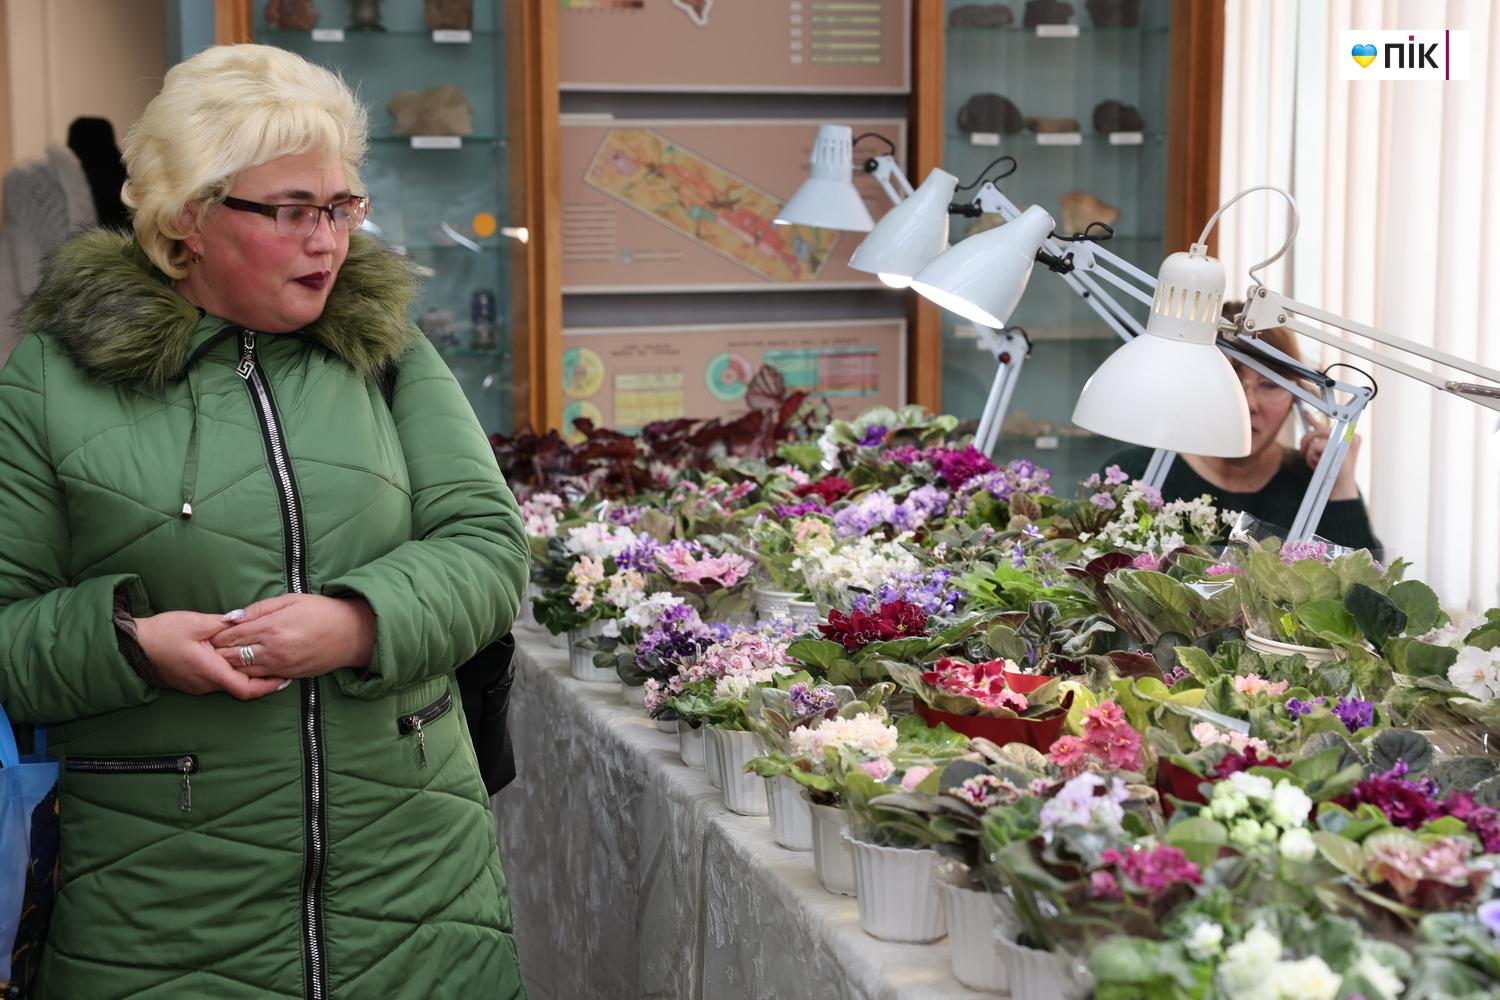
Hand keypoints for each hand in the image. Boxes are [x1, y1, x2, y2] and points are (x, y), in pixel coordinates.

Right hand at [135, 611, 287, 699]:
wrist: (133, 647)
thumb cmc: (162, 634)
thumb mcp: (195, 623)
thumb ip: (223, 624)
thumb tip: (244, 620)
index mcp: (210, 671)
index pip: (246, 688)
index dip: (269, 686)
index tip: (285, 678)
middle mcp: (206, 684)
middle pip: (241, 687)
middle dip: (263, 679)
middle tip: (283, 666)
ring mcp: (198, 686)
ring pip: (230, 684)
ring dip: (248, 675)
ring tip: (267, 660)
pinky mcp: (192, 682)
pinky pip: (218, 681)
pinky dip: (233, 673)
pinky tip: (241, 660)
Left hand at [212, 594, 375, 679]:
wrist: (352, 634)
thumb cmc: (322, 612)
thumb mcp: (290, 600)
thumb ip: (259, 609)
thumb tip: (231, 617)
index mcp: (271, 627)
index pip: (231, 635)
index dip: (216, 635)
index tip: (207, 633)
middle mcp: (273, 650)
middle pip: (232, 656)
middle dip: (217, 653)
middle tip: (207, 649)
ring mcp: (280, 666)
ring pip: (242, 672)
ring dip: (229, 666)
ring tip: (219, 660)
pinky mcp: (288, 676)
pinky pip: (259, 680)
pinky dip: (247, 675)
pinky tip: (241, 669)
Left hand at [1300, 422, 1361, 500]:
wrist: (1341, 488)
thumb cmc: (1334, 473)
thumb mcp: (1326, 455)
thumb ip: (1321, 442)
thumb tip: (1311, 430)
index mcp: (1349, 437)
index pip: (1330, 424)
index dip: (1314, 419)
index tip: (1305, 413)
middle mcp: (1350, 436)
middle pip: (1319, 429)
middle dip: (1306, 440)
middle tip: (1302, 452)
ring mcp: (1346, 440)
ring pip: (1315, 438)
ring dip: (1309, 454)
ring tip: (1315, 464)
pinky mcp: (1339, 447)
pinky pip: (1315, 446)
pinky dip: (1312, 458)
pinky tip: (1318, 466)